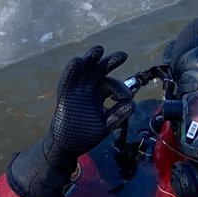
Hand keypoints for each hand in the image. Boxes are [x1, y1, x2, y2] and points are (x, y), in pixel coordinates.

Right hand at [44, 46, 134, 170]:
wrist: (68, 146)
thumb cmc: (87, 135)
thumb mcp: (106, 125)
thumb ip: (118, 114)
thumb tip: (133, 104)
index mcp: (99, 95)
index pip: (111, 84)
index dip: (120, 89)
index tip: (127, 98)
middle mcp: (88, 89)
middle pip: (98, 71)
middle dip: (109, 62)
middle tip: (123, 56)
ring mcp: (76, 90)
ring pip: (83, 70)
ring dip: (90, 59)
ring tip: (99, 50)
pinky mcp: (65, 95)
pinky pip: (68, 80)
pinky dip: (72, 71)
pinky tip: (78, 62)